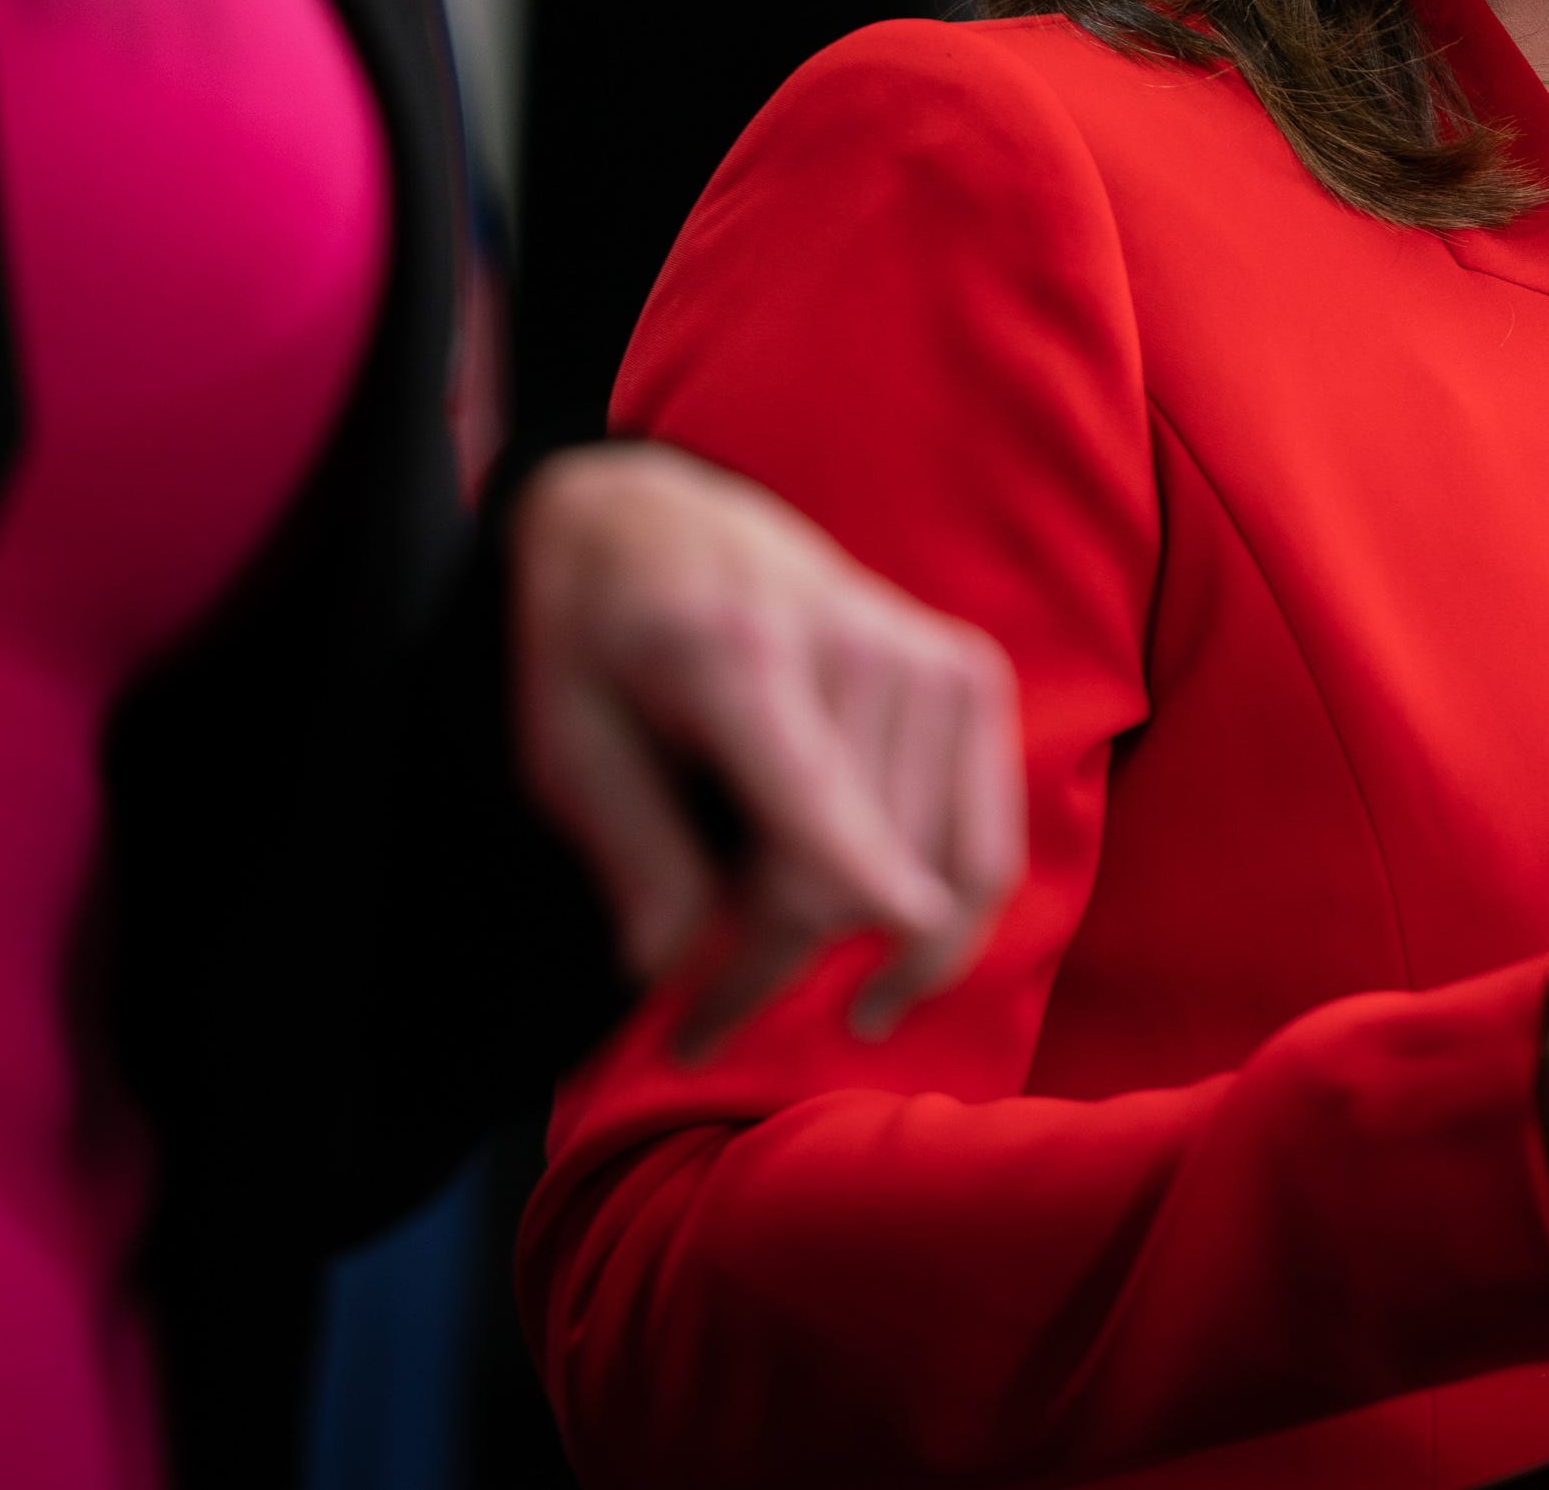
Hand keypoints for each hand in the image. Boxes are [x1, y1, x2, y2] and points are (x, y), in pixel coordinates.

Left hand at [508, 442, 1023, 1057]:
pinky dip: (949, 921)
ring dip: (856, 961)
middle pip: (846, 875)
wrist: (661, 523)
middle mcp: (855, 645)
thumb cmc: (596, 638)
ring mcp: (929, 656)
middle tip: (697, 1025)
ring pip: (922, 879)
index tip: (835, 1010)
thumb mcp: (560, 735)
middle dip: (769, 973)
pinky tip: (893, 957)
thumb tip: (670, 969)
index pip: (811, 798)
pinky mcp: (971, 674)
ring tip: (786, 996)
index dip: (827, 913)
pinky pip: (987, 846)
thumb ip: (627, 847)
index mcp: (736, 650)